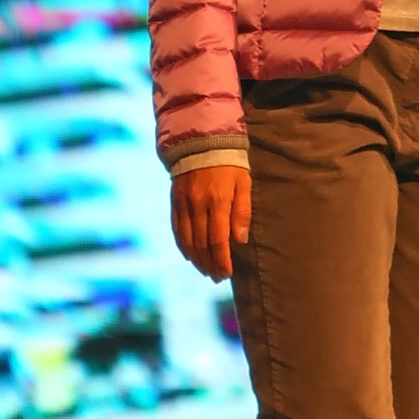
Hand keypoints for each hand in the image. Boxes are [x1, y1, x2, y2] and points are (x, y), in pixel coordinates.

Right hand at [171, 162, 251, 280]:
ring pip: (187, 240)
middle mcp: (197, 205)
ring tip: (206, 271)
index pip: (218, 240)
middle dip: (210, 265)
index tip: (226, 273)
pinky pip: (176, 229)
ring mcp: (183, 204)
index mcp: (217, 201)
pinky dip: (182, 246)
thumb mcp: (243, 182)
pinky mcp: (175, 201)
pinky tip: (190, 256)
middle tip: (217, 277)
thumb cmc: (230, 163)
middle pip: (201, 244)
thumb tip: (239, 240)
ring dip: (196, 260)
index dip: (222, 260)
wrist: (202, 141)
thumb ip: (242, 211)